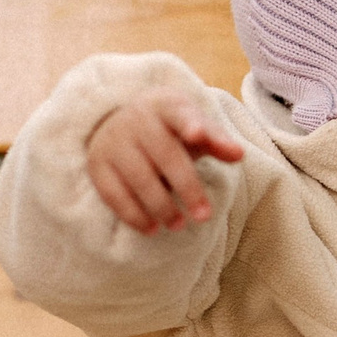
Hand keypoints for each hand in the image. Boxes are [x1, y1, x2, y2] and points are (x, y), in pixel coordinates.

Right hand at [85, 88, 244, 233]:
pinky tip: (151, 229)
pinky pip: (113, 193)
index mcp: (165, 107)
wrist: (118, 119)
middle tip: (204, 216)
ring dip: (160, 205)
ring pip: (138, 177)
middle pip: (164, 154)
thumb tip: (239, 154)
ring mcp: (114, 142)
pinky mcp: (98, 165)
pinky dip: (132, 214)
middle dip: (187, 187)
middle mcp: (136, 120)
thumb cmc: (168, 128)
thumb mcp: (193, 126)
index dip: (190, 124)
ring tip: (179, 225)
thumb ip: (216, 140)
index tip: (198, 135)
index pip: (180, 114)